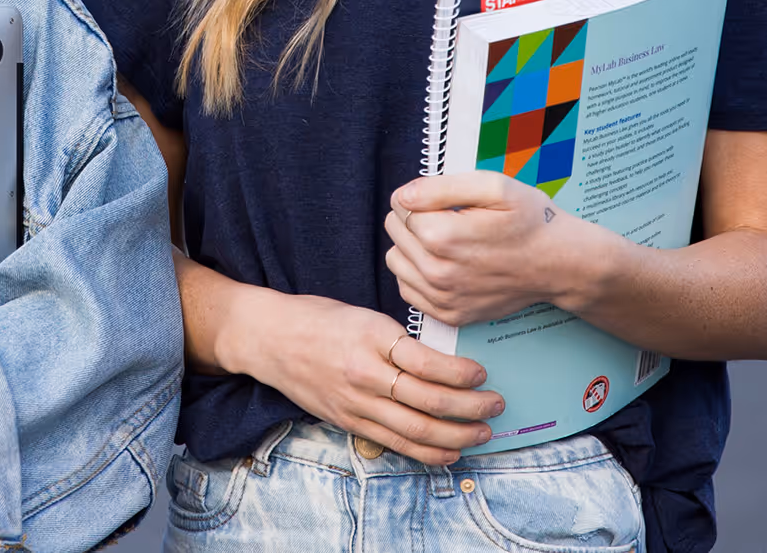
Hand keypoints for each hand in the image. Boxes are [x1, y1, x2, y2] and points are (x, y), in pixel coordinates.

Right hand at [231, 292, 503, 464]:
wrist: (269, 338)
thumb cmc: (319, 318)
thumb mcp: (364, 315)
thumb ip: (400, 339)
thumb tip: (448, 359)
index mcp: (372, 336)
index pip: (427, 363)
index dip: (462, 374)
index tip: (482, 373)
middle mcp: (364, 373)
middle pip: (428, 401)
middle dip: (470, 408)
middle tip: (496, 405)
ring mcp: (356, 402)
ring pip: (416, 429)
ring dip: (456, 436)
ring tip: (482, 432)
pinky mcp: (349, 421)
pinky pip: (395, 442)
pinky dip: (427, 451)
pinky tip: (450, 451)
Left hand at [385, 172, 617, 327]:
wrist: (557, 264)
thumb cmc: (529, 221)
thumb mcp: (492, 186)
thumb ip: (439, 187)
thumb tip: (402, 196)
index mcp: (443, 236)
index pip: (399, 205)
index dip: (421, 196)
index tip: (445, 201)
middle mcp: (437, 272)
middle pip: (394, 232)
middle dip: (414, 218)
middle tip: (448, 217)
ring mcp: (443, 298)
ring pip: (395, 261)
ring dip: (411, 247)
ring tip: (445, 239)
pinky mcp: (449, 315)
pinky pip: (408, 289)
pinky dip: (418, 274)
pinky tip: (444, 262)